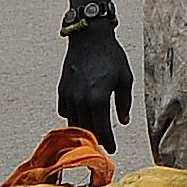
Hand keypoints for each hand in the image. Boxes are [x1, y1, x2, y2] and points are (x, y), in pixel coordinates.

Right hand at [59, 24, 133, 140]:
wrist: (89, 37)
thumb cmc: (111, 56)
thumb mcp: (125, 78)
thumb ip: (124, 103)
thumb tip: (123, 122)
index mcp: (98, 99)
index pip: (102, 130)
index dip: (108, 142)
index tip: (112, 150)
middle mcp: (81, 100)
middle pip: (87, 129)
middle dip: (96, 139)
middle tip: (103, 144)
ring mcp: (69, 95)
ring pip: (74, 123)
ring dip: (83, 130)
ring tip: (92, 134)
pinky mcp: (62, 89)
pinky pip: (65, 111)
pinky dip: (72, 117)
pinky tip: (80, 117)